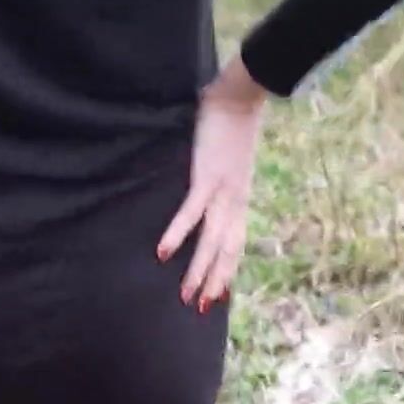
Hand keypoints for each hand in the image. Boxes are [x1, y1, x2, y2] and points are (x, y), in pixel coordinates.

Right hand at [157, 55, 266, 310]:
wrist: (240, 95)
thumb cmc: (231, 122)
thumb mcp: (228, 159)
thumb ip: (219, 176)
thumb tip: (206, 184)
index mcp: (239, 197)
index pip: (235, 242)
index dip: (227, 270)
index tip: (219, 295)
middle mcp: (234, 199)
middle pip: (226, 250)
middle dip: (214, 280)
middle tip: (201, 308)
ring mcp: (222, 190)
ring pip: (212, 240)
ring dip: (199, 270)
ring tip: (186, 294)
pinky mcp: (207, 176)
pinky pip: (191, 213)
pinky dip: (178, 234)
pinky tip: (163, 253)